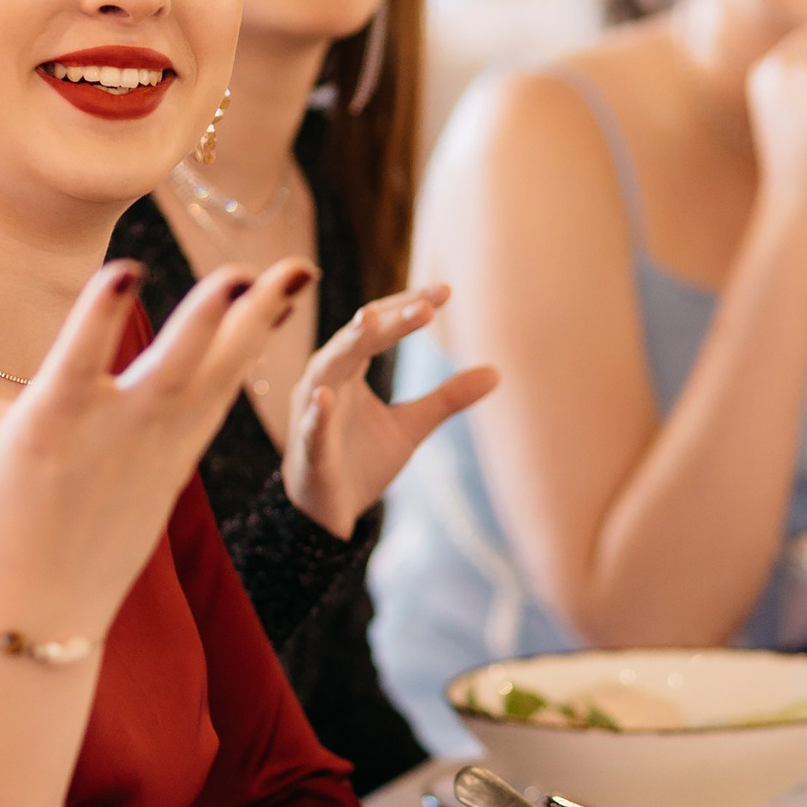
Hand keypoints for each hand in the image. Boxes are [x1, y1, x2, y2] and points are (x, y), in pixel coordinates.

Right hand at [0, 256, 316, 640]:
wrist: (46, 604)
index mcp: (52, 424)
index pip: (79, 361)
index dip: (103, 316)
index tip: (130, 269)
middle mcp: (113, 434)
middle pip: (171, 371)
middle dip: (208, 323)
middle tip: (242, 273)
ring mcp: (158, 449)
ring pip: (217, 377)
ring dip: (259, 324)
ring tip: (300, 271)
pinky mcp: (184, 460)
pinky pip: (224, 398)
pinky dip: (251, 354)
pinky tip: (278, 309)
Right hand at [282, 284, 499, 538]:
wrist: (327, 515)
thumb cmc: (361, 462)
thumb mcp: (411, 427)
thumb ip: (447, 398)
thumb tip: (497, 372)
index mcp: (350, 371)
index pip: (378, 327)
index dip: (408, 307)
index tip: (445, 291)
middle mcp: (327, 382)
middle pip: (357, 341)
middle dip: (388, 320)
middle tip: (426, 305)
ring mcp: (313, 415)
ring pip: (327, 371)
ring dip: (347, 346)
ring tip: (368, 321)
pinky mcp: (309, 452)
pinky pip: (311, 428)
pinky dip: (317, 412)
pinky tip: (326, 397)